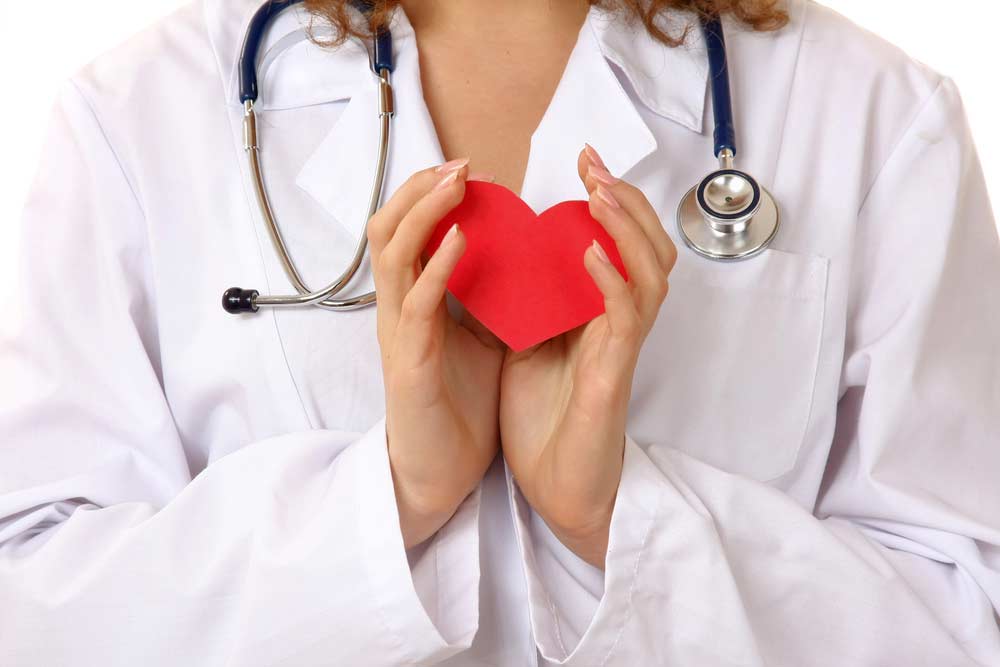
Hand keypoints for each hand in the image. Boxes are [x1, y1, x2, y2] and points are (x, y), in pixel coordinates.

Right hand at [369, 160, 505, 548]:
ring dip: (423, 211)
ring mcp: (398, 335)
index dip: (428, 195)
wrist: (439, 472)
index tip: (467, 170)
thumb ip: (484, 301)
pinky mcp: (410, 364)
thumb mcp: (476, 341)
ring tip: (455, 183)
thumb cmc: (457, 407)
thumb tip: (516, 263)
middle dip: (420, 189)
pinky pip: (417, 305)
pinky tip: (460, 240)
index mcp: (414, 304)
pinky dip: (437, 267)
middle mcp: (398, 311)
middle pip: (387, 229)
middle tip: (460, 164)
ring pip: (392, 255)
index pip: (406, 233)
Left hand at [499, 145, 676, 567]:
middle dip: (625, 198)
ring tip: (600, 192)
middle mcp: (619, 324)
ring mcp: (621, 347)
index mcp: (598, 313)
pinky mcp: (614, 374)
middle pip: (650, 247)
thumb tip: (508, 256)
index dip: (610, 199)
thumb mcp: (527, 342)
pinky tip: (591, 252)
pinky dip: (612, 279)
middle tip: (593, 163)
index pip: (621, 243)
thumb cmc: (543, 419)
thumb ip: (531, 301)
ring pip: (650, 273)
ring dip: (626, 227)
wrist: (554, 486)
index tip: (583, 160)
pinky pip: (626, 318)